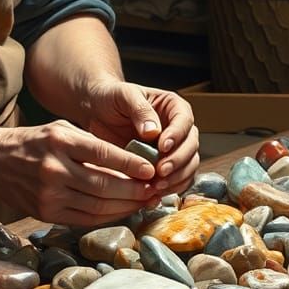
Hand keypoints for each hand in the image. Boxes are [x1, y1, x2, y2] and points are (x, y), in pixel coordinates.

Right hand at [0, 119, 159, 225]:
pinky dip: (108, 216)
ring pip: (97, 205)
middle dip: (135, 189)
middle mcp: (54, 168)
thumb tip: (131, 162)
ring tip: (145, 201)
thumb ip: (91, 144)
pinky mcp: (46, 213)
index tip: (151, 169)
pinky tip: (123, 211)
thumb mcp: (60, 130)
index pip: (103, 153)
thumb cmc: (33, 141)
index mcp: (59, 141)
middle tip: (155, 189)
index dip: (131, 164)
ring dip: (126, 206)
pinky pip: (85, 219)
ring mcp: (48, 194)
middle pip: (104, 184)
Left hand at [82, 81, 199, 198]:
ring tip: (156, 185)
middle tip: (160, 172)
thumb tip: (154, 131)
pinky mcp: (165, 166)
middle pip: (191, 147)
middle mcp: (179, 128)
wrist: (97, 113)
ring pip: (188, 166)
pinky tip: (154, 193)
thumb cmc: (111, 98)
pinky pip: (177, 180)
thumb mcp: (123, 95)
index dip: (177, 136)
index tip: (163, 147)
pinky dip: (169, 188)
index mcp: (174, 107)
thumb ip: (140, 109)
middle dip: (177, 161)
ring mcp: (174, 149)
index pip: (184, 122)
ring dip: (176, 178)